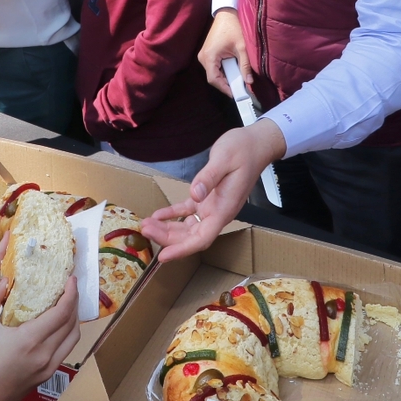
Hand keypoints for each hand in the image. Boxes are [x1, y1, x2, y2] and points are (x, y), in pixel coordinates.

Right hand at [0, 275, 79, 400]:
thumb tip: (3, 280)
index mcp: (31, 339)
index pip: (62, 312)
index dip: (70, 293)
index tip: (71, 279)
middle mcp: (46, 353)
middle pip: (71, 323)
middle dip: (73, 303)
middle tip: (69, 288)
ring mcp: (49, 366)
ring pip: (72, 338)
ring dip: (73, 319)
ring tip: (66, 305)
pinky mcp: (47, 375)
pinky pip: (65, 350)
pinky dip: (67, 335)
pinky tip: (57, 327)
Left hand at [140, 120, 284, 262]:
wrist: (256, 144)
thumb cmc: (243, 150)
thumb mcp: (224, 160)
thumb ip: (209, 178)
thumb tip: (195, 194)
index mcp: (224, 209)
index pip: (202, 238)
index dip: (183, 249)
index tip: (164, 256)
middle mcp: (218, 212)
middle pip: (191, 236)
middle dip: (168, 238)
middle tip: (145, 230)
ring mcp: (213, 206)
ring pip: (188, 227)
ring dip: (168, 228)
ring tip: (146, 224)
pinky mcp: (207, 197)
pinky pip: (188, 212)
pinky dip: (172, 215)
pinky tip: (158, 215)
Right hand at [198, 9, 247, 96]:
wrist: (226, 13)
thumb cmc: (233, 27)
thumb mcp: (242, 47)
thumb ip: (245, 65)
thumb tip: (249, 82)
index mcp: (209, 56)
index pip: (214, 79)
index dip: (224, 88)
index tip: (235, 94)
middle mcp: (203, 57)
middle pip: (213, 77)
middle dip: (226, 83)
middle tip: (240, 88)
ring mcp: (204, 55)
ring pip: (214, 73)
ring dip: (226, 76)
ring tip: (239, 79)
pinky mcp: (208, 53)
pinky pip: (214, 67)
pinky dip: (224, 70)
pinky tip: (234, 70)